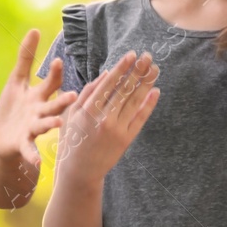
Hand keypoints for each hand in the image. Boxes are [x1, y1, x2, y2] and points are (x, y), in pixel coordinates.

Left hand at [0, 29, 76, 164]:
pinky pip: (29, 150)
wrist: (3, 138)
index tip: (58, 61)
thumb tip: (35, 30)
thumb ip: (25, 58)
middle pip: (54, 105)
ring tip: (57, 124)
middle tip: (74, 96)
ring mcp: (33, 129)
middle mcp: (40, 112)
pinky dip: (32, 156)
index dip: (54, 73)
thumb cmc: (14, 108)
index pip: (51, 83)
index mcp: (39, 96)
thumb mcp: (16, 81)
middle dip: (63, 101)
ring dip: (51, 124)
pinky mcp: (23, 144)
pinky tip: (37, 163)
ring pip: (44, 125)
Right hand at [55, 51, 159, 182]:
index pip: (109, 84)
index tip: (131, 55)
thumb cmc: (71, 141)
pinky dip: (148, 105)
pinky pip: (140, 119)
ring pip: (134, 102)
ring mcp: (117, 130)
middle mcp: (104, 119)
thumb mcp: (70, 116)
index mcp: (88, 111)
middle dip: (137, 71)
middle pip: (124, 90)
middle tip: (147, 56)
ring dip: (146, 84)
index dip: (121, 68)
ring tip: (154, 69)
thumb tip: (105, 75)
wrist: (79, 171)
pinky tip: (156, 91)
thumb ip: (86, 95)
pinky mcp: (126, 140)